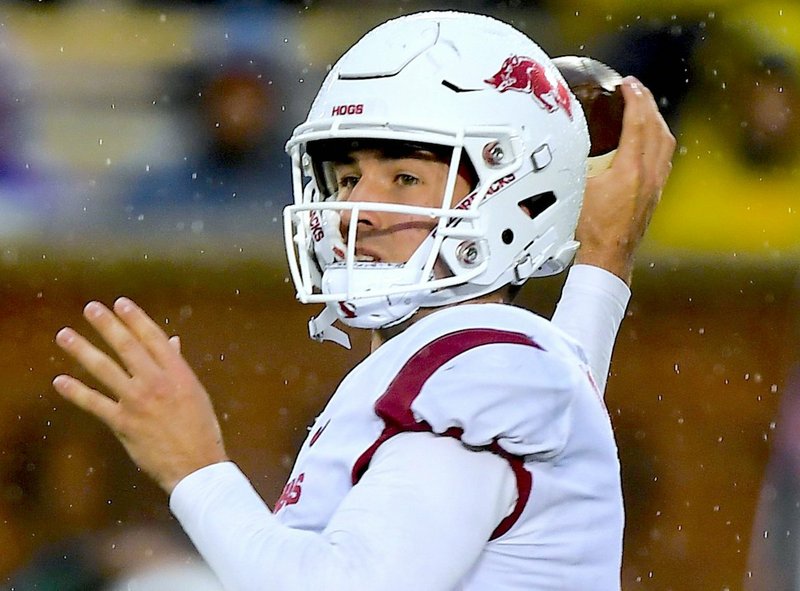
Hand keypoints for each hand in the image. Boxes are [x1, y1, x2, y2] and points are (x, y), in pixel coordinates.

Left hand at [53, 297, 227, 493]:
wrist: (196, 465)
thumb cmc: (201, 428)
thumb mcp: (195, 391)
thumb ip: (178, 365)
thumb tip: (172, 341)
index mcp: (178, 373)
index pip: (152, 338)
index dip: (135, 318)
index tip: (120, 303)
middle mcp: (156, 382)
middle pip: (126, 347)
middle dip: (106, 325)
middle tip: (91, 308)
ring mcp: (137, 402)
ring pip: (104, 370)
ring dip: (82, 350)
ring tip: (65, 335)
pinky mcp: (122, 423)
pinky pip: (94, 404)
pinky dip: (76, 392)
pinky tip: (60, 381)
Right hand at [574, 76, 675, 284]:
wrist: (608, 258)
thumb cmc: (590, 230)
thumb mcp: (576, 189)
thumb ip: (577, 164)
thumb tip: (566, 145)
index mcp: (630, 170)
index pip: (638, 123)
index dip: (634, 99)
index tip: (628, 84)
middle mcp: (649, 175)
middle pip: (657, 129)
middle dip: (647, 104)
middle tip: (636, 90)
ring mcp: (655, 186)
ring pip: (665, 143)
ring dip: (655, 121)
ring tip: (643, 110)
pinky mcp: (654, 196)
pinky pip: (664, 158)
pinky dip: (657, 140)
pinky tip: (647, 142)